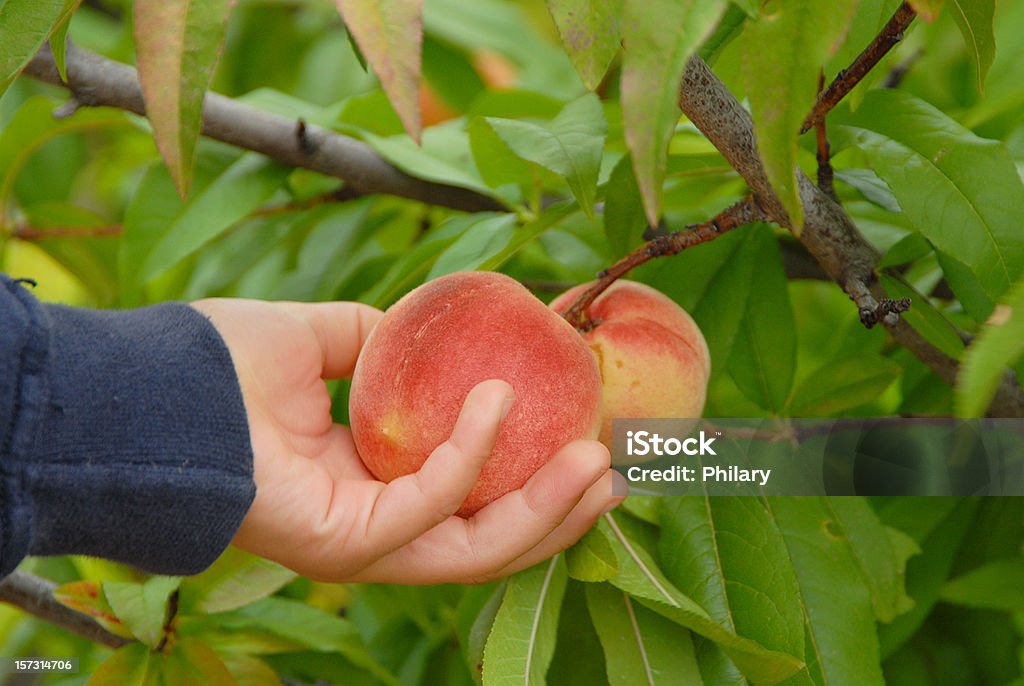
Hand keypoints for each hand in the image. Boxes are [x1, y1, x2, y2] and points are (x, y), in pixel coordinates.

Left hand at [192, 298, 622, 583]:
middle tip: (613, 470)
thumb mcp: (319, 339)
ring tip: (599, 463)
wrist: (149, 387)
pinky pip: (427, 506)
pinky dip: (470, 457)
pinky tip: (497, 402)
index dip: (529, 481)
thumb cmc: (219, 367)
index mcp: (370, 483)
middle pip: (485, 540)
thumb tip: (425, 326)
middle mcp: (372, 524)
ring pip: (473, 548)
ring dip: (543, 508)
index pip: (467, 503)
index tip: (582, 442)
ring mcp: (358, 542)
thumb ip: (376, 340)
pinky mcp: (343, 541)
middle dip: (556, 512)